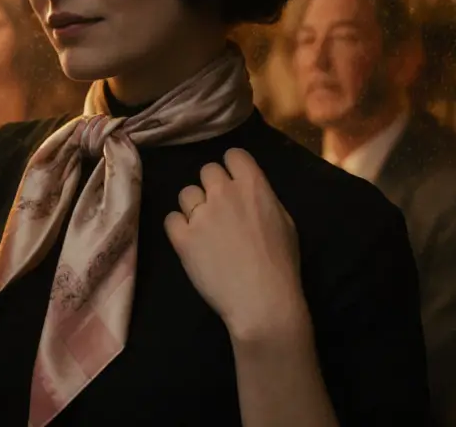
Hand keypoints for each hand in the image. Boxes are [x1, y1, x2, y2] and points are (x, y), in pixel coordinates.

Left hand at [165, 148, 310, 348]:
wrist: (261, 301)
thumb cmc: (281, 265)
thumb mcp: (285, 222)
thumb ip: (263, 199)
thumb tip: (248, 192)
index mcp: (253, 186)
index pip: (233, 155)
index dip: (232, 168)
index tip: (233, 183)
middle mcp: (223, 193)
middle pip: (207, 171)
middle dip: (212, 187)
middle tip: (219, 210)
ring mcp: (200, 214)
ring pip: (186, 193)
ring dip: (194, 207)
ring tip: (205, 230)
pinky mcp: (182, 237)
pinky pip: (171, 219)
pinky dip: (179, 229)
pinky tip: (191, 243)